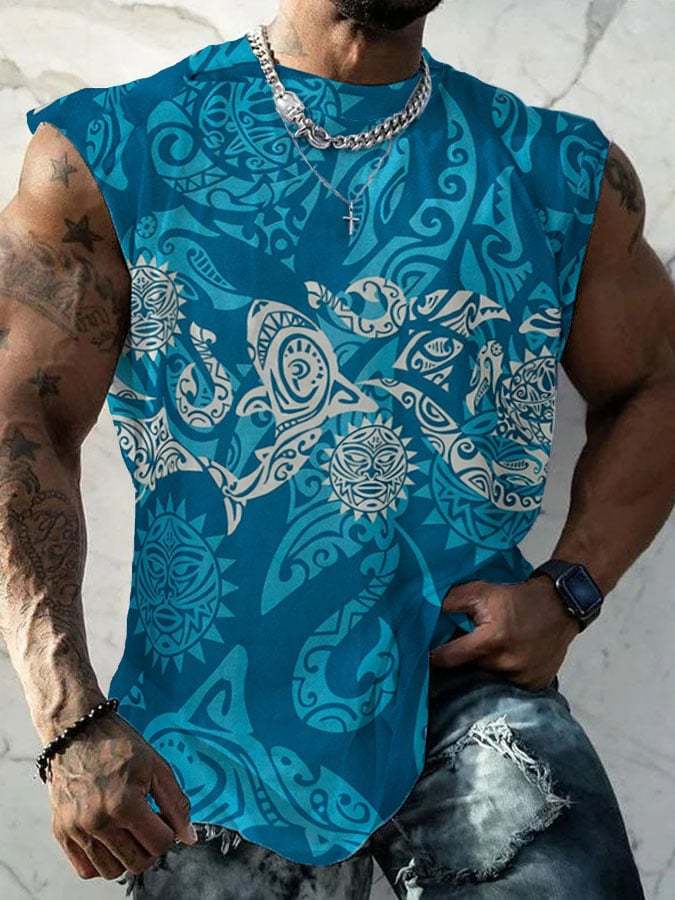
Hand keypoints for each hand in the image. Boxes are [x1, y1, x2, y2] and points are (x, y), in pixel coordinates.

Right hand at [47, 712, 196, 880]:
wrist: (77, 731)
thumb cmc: (118, 745)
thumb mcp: (157, 767)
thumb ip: (177, 805)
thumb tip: (189, 838)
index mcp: (124, 804)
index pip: (159, 845)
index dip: (168, 832)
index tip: (162, 816)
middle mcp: (97, 821)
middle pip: (137, 864)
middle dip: (149, 847)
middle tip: (146, 823)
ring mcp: (76, 829)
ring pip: (112, 871)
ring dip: (126, 856)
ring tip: (127, 828)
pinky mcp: (61, 832)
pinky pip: (86, 869)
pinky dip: (101, 860)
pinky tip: (109, 836)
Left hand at [429, 576, 580, 690]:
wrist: (560, 606)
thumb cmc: (516, 598)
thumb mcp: (481, 591)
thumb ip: (451, 601)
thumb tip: (424, 610)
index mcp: (491, 640)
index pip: (449, 657)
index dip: (434, 656)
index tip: (423, 656)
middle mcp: (507, 664)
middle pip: (469, 670)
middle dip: (463, 662)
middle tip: (462, 650)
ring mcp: (523, 678)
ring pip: (489, 679)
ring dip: (484, 669)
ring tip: (489, 653)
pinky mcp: (535, 685)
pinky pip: (510, 686)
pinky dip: (504, 676)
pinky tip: (508, 660)